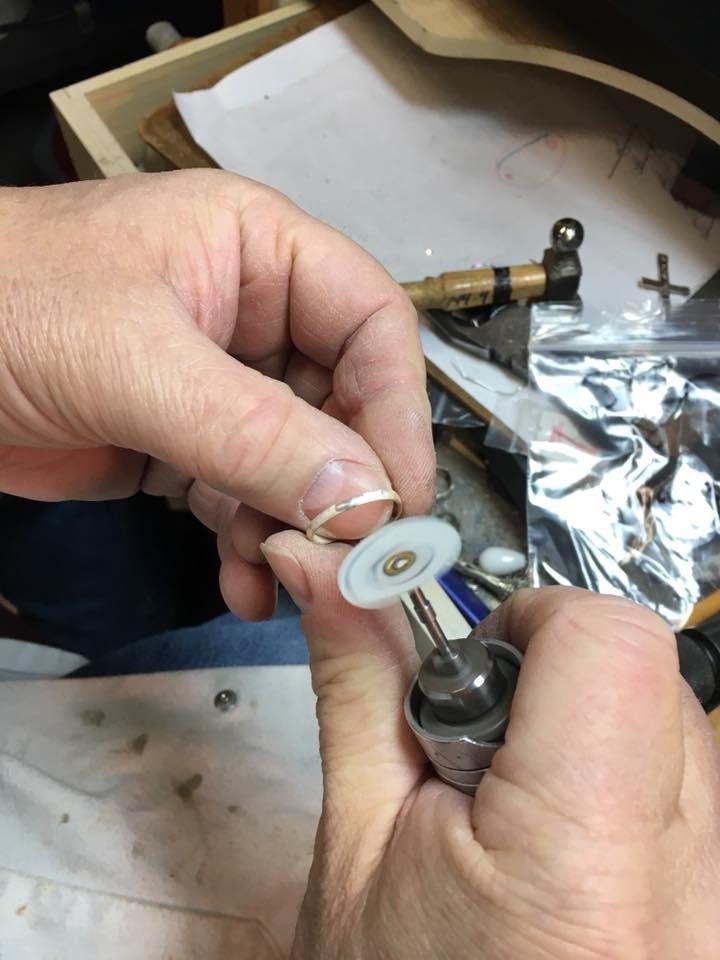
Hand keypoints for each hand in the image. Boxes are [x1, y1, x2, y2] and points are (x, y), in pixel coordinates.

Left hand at [0, 171, 432, 617]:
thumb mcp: (136, 363)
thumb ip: (254, 433)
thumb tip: (361, 497)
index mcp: (256, 252)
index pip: (371, 324)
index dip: (397, 409)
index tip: (400, 494)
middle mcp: (249, 316)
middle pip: (341, 404)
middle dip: (341, 485)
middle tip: (344, 556)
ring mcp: (216, 384)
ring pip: (295, 464)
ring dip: (293, 527)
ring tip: (273, 574)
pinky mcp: (181, 443)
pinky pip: (242, 496)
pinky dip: (249, 542)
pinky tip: (243, 579)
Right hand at [261, 531, 719, 959]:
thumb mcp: (355, 847)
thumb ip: (359, 684)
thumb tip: (327, 572)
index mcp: (584, 862)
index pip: (616, 642)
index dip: (537, 624)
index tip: (479, 666)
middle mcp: (698, 886)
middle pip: (650, 674)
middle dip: (551, 677)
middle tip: (481, 756)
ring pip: (676, 724)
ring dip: (588, 732)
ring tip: (519, 815)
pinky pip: (693, 787)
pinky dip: (623, 785)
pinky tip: (565, 850)